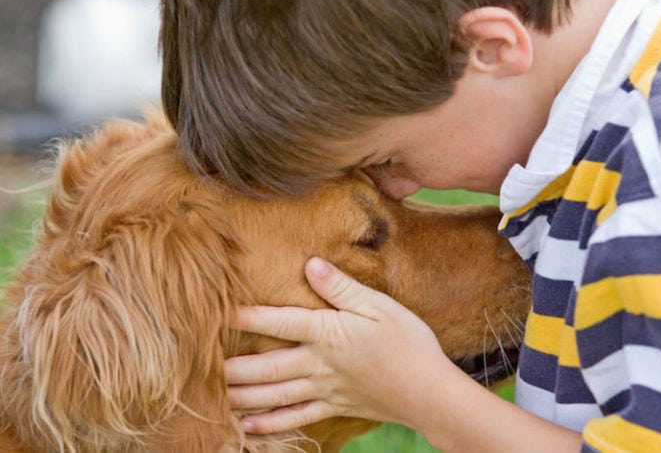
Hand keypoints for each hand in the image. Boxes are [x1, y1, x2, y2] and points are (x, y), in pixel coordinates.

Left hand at [224, 257, 454, 434]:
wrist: (429, 391)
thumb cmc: (409, 342)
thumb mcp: (379, 305)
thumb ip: (342, 287)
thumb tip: (310, 264)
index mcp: (328, 332)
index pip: (278, 321)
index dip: (246, 314)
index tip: (217, 310)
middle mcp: (319, 363)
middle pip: (266, 365)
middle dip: (232, 366)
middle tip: (201, 364)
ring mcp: (325, 389)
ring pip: (274, 394)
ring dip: (242, 395)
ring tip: (214, 395)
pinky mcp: (334, 407)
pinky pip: (296, 419)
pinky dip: (269, 425)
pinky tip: (247, 427)